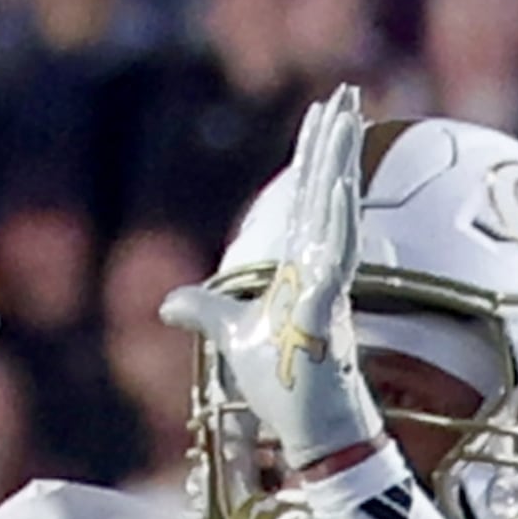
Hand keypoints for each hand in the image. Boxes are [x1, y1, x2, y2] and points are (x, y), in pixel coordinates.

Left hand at [160, 83, 384, 475]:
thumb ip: (204, 311)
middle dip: (335, 140)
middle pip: (326, 188)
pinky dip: (337, 220)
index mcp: (301, 266)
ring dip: (342, 163)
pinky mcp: (324, 311)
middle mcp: (319, 265)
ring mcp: (326, 284)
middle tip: (346, 89)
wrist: (309, 429)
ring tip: (350, 116)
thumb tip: (168, 302)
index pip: (308, 197)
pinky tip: (340, 185)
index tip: (325, 111)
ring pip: (336, 209)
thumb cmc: (279, 385)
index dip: (314, 154)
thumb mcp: (230, 337)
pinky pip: (335, 257)